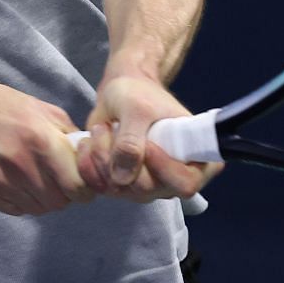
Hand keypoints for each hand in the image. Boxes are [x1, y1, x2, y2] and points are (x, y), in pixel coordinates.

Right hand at [0, 75, 94, 215]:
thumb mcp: (36, 107)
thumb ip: (65, 132)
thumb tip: (89, 156)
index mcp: (38, 138)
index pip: (77, 185)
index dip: (85, 188)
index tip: (81, 183)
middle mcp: (18, 162)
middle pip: (58, 202)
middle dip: (63, 194)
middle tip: (56, 180)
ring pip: (37, 208)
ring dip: (41, 198)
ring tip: (33, 178)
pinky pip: (13, 209)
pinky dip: (20, 201)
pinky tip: (13, 181)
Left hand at [77, 72, 221, 202]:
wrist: (120, 93)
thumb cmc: (138, 94)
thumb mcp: (135, 108)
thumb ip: (131, 140)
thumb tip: (123, 178)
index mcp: (194, 158)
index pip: (187, 182)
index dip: (165, 169)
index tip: (148, 145)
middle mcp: (173, 178)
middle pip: (147, 188)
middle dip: (122, 157)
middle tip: (112, 126)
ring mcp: (148, 186)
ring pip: (120, 189)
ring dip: (102, 158)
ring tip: (102, 128)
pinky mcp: (123, 187)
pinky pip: (101, 188)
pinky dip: (89, 165)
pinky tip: (90, 142)